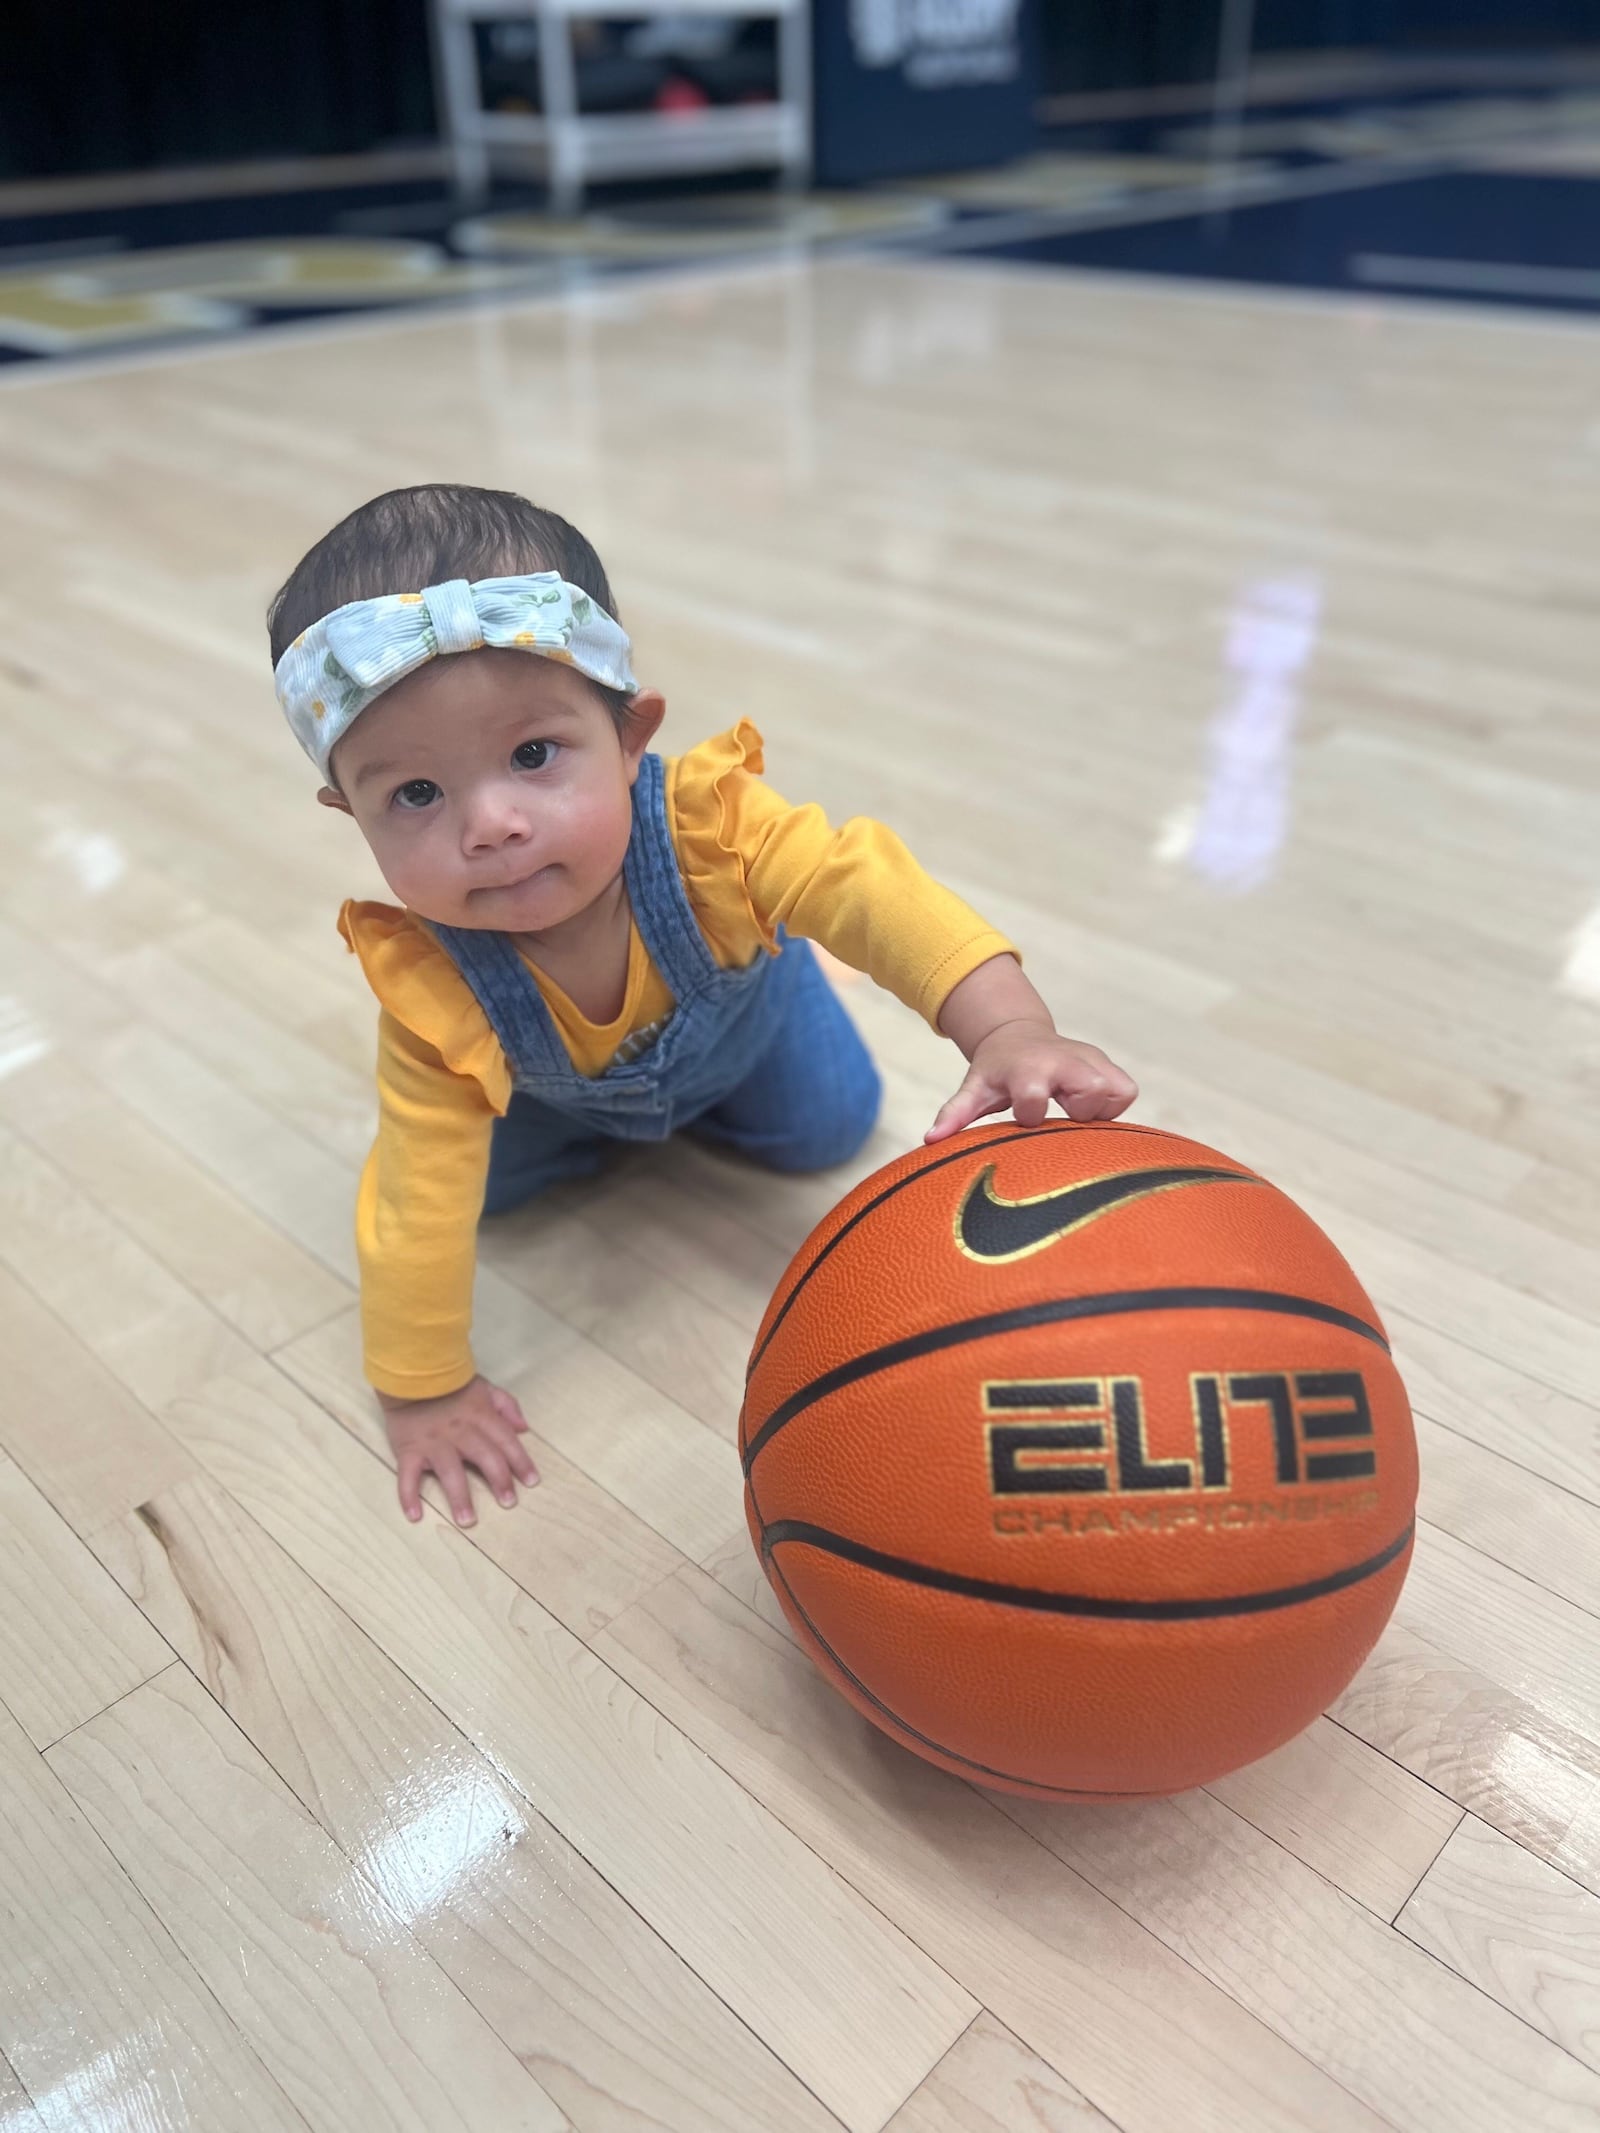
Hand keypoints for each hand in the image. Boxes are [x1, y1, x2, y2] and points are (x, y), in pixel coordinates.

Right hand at [378, 1376, 540, 1525]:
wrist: (410, 1377)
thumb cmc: (451, 1386)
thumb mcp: (484, 1387)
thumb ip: (506, 1405)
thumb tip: (524, 1428)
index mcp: (480, 1416)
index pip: (506, 1441)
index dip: (521, 1461)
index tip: (531, 1482)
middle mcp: (460, 1431)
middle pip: (484, 1457)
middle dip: (499, 1481)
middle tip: (509, 1503)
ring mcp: (433, 1442)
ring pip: (449, 1471)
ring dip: (459, 1497)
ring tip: (467, 1520)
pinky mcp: (408, 1451)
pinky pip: (407, 1476)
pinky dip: (408, 1496)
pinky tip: (415, 1516)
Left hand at [925, 1023, 1137, 1141]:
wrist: (1017, 1035)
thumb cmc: (995, 1072)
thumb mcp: (974, 1089)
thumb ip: (955, 1114)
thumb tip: (931, 1140)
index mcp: (1027, 1068)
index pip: (1035, 1097)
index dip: (1030, 1116)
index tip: (1023, 1120)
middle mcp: (1063, 1059)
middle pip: (1090, 1093)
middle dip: (1077, 1114)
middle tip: (1058, 1116)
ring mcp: (1089, 1059)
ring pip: (1116, 1091)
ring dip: (1099, 1111)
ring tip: (1073, 1113)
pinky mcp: (1107, 1064)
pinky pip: (1126, 1090)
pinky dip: (1113, 1105)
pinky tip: (1089, 1110)